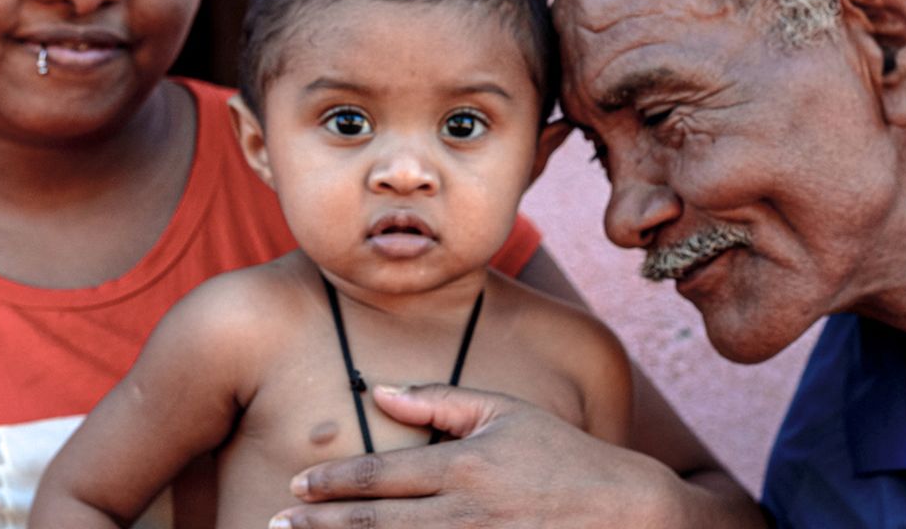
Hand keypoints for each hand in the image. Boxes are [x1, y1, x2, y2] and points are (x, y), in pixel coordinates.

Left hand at [267, 383, 714, 528]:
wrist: (629, 514)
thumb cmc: (563, 457)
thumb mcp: (505, 413)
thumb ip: (440, 400)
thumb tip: (379, 390)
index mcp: (465, 467)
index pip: (382, 477)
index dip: (333, 485)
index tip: (298, 488)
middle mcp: (465, 513)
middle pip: (376, 524)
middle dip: (321, 528)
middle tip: (276, 526)